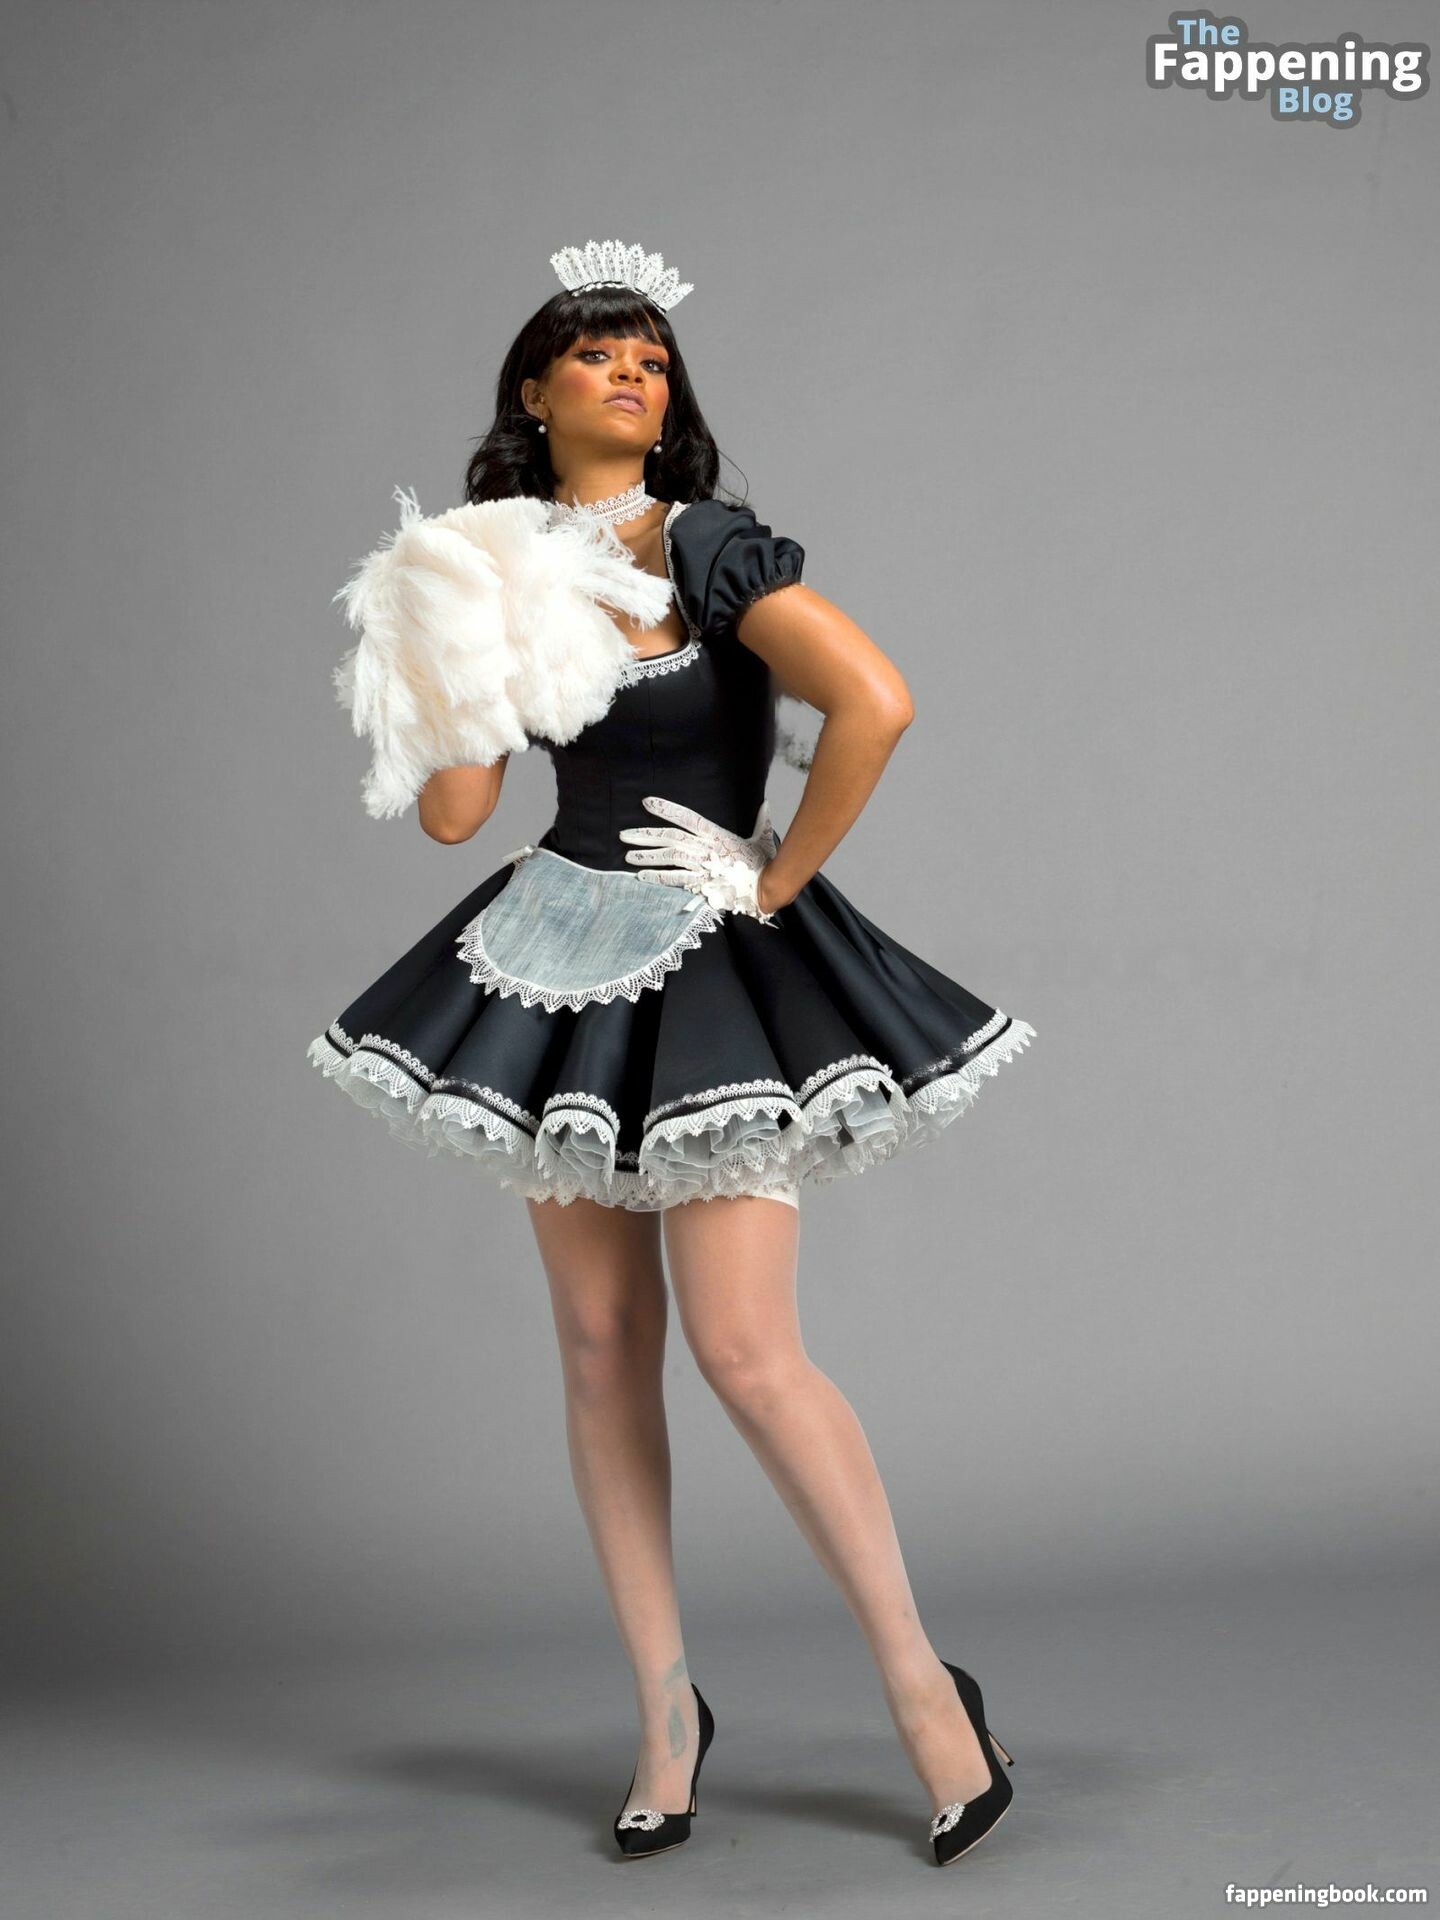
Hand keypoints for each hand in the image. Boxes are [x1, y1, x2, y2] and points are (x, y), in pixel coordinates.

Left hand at [618, 796, 780, 924]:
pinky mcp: (701, 883)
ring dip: (647, 857)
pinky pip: (675, 880)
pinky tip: (642, 877)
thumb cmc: (764, 865)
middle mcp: (705, 848)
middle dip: (646, 836)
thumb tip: (767, 805)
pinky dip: (658, 878)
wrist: (766, 889)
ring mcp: (702, 866)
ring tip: (628, 856)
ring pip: (669, 857)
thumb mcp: (763, 839)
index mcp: (717, 835)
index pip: (687, 818)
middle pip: (670, 837)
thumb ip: (761, 821)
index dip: (667, 809)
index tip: (647, 803)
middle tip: (624, 834)